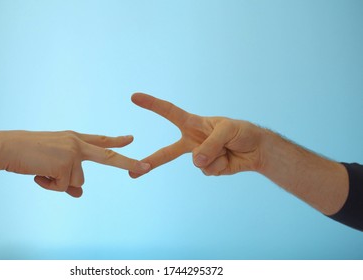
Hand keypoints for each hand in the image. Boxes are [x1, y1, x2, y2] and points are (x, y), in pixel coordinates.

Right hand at [0, 130, 150, 196]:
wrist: (7, 148)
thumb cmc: (27, 154)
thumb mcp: (51, 165)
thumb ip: (68, 178)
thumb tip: (80, 194)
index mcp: (74, 138)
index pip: (99, 140)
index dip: (116, 140)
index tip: (131, 139)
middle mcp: (77, 144)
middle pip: (108, 156)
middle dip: (128, 163)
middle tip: (146, 167)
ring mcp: (73, 153)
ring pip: (76, 182)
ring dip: (58, 183)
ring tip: (41, 170)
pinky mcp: (66, 164)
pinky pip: (64, 187)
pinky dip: (50, 186)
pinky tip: (38, 174)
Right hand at [129, 93, 264, 177]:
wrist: (257, 149)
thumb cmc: (241, 132)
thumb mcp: (227, 131)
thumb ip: (210, 145)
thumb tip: (196, 163)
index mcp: (193, 124)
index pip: (170, 113)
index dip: (152, 105)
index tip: (135, 97)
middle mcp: (192, 140)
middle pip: (168, 152)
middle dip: (152, 161)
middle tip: (134, 171)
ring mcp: (200, 156)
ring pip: (199, 162)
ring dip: (216, 157)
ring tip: (227, 149)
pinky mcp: (208, 168)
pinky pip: (209, 171)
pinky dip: (221, 166)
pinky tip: (228, 159)